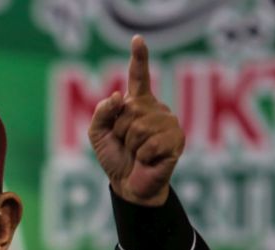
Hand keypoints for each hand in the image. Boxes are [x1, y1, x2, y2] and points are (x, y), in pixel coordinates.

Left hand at [88, 35, 183, 205]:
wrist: (129, 185)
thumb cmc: (116, 157)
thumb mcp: (98, 134)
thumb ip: (101, 113)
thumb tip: (118, 97)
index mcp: (137, 103)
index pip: (138, 77)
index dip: (139, 58)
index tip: (137, 39)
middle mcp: (156, 108)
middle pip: (130, 111)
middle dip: (121, 132)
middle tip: (127, 145)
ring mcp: (169, 123)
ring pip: (140, 127)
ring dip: (132, 145)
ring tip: (138, 152)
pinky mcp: (177, 140)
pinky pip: (150, 143)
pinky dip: (143, 156)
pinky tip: (149, 160)